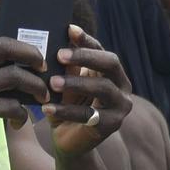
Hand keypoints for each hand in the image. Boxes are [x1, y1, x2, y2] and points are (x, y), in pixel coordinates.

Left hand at [43, 26, 132, 156]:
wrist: (67, 139)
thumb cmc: (66, 105)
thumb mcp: (65, 82)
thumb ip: (65, 65)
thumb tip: (54, 39)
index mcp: (112, 72)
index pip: (101, 49)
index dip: (87, 40)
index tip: (69, 29)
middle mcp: (122, 86)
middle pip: (110, 64)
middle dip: (85, 56)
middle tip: (59, 55)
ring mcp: (121, 106)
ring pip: (103, 88)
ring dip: (76, 83)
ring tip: (53, 82)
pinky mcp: (112, 125)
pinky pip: (90, 115)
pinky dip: (67, 111)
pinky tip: (47, 108)